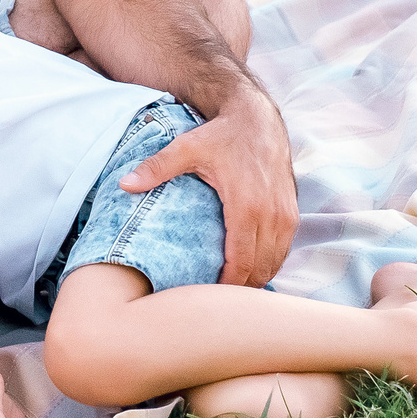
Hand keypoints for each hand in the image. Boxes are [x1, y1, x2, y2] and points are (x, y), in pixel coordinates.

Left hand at [117, 95, 298, 287]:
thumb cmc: (221, 135)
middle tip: (211, 299)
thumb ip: (156, 168)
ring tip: (227, 291)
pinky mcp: (293, 213)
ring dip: (255, 278)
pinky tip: (247, 271)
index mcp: (247, 206)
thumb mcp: (186, 148)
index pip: (241, 261)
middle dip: (238, 289)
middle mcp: (273, 215)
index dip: (226, 285)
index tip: (204, 297)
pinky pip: (283, 251)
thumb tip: (124, 184)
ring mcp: (287, 216)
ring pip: (274, 263)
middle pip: (260, 269)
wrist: (257, 118)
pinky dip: (268, 264)